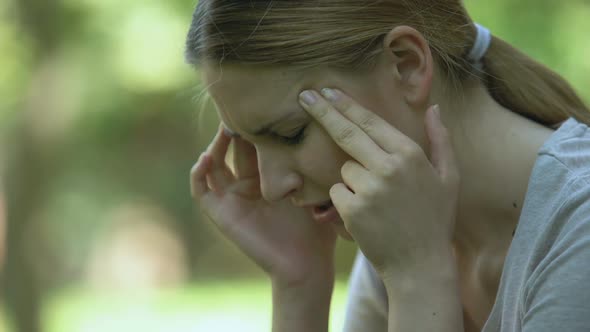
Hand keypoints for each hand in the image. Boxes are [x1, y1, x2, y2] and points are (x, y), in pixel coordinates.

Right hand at [191, 124, 336, 285]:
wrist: (306, 264)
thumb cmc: (317, 227)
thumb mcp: (317, 187)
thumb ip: (314, 163)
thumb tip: (323, 126)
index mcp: (269, 176)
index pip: (257, 143)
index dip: (257, 125)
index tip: (264, 105)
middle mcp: (248, 184)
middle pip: (235, 148)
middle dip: (237, 128)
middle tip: (242, 108)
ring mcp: (233, 198)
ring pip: (214, 163)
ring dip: (215, 144)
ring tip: (225, 128)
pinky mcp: (222, 213)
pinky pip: (202, 190)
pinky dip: (199, 173)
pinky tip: (206, 156)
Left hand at [299, 88, 459, 277]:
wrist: (420, 265)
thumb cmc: (435, 219)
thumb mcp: (449, 177)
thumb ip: (440, 139)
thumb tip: (434, 108)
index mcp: (410, 154)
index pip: (370, 122)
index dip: (346, 104)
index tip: (328, 91)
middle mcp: (387, 167)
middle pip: (346, 133)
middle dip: (323, 111)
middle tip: (305, 96)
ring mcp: (368, 189)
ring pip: (344, 169)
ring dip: (352, 179)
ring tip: (377, 202)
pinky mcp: (351, 209)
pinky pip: (336, 192)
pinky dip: (345, 200)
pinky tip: (367, 215)